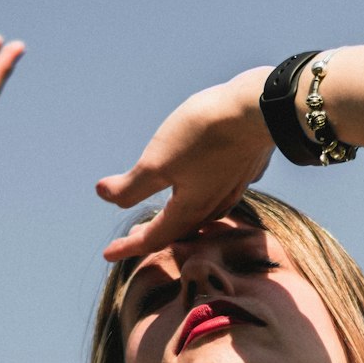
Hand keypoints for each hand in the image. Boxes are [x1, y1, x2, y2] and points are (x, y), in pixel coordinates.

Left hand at [95, 67, 274, 260]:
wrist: (259, 109)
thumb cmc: (206, 134)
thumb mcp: (157, 162)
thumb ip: (130, 187)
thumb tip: (103, 195)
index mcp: (189, 210)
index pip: (153, 238)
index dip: (127, 246)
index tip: (107, 253)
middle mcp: (214, 205)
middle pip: (179, 229)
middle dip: (154, 234)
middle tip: (133, 236)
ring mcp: (233, 186)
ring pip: (201, 212)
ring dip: (179, 216)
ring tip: (166, 212)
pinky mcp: (244, 166)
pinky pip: (218, 191)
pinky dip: (200, 196)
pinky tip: (203, 183)